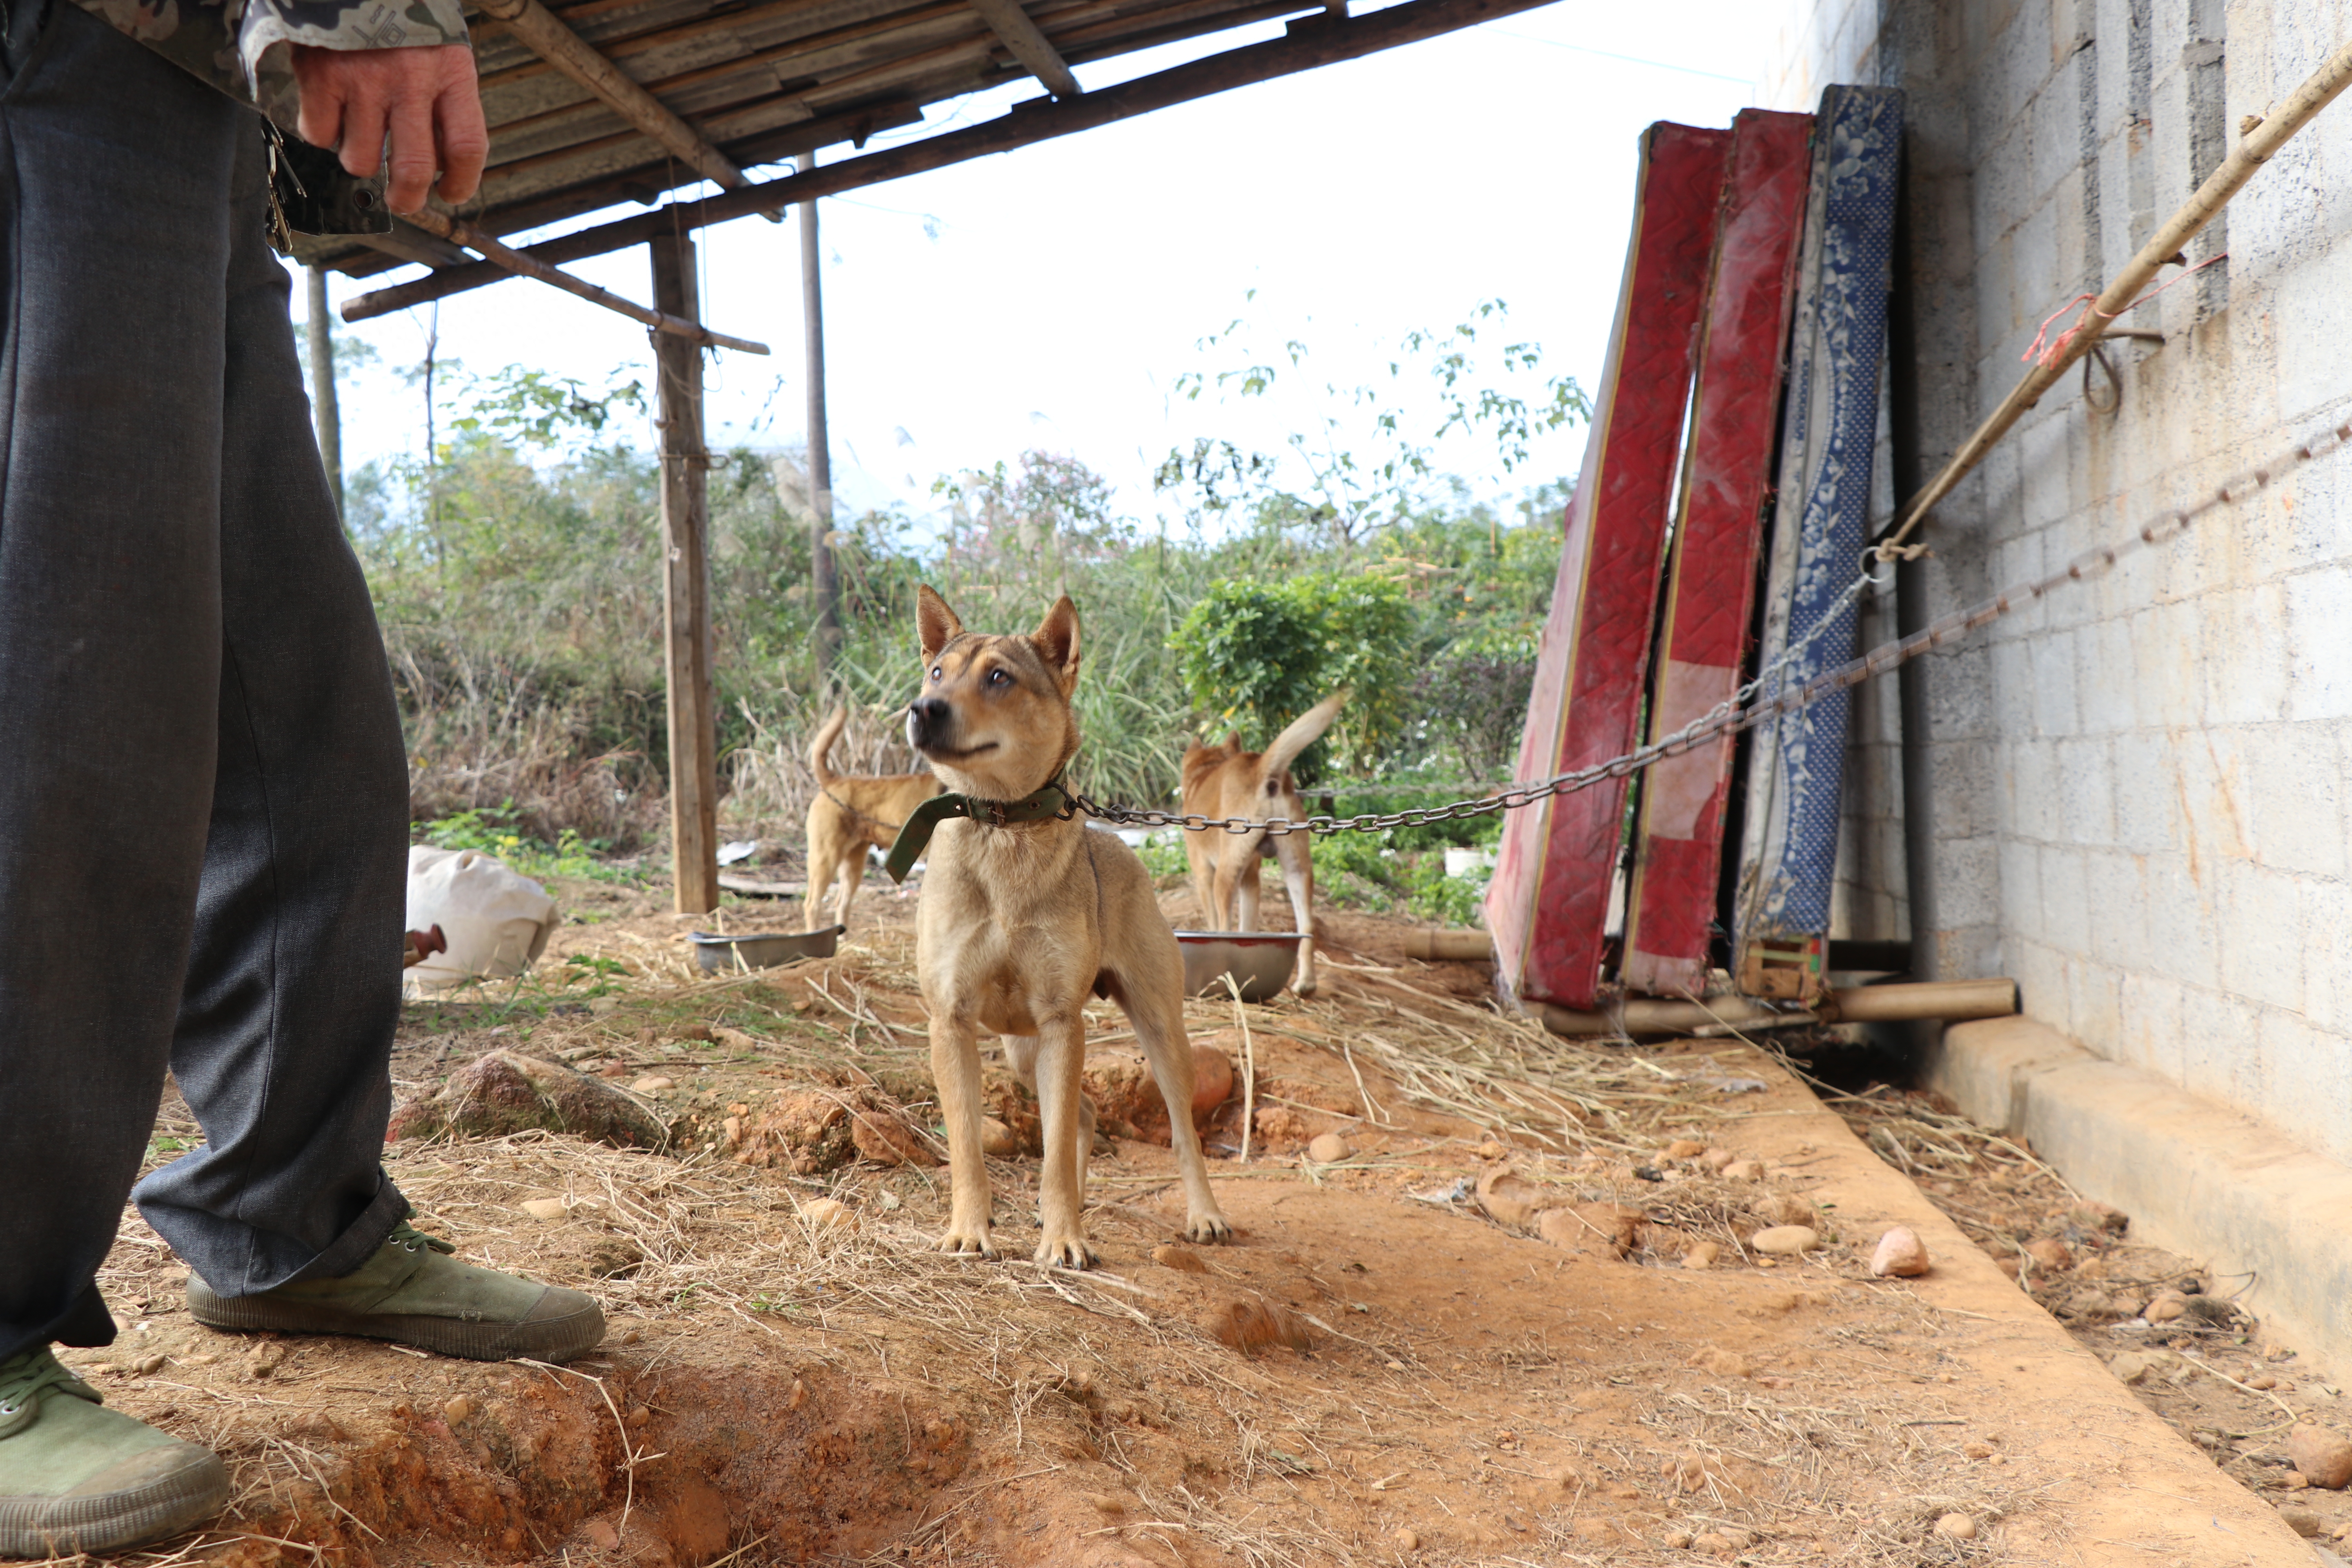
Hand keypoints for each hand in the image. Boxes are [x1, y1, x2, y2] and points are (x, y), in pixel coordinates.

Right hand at [290, 44, 486, 212]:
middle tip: (403, 201)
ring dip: (360, 161)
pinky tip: (332, 113)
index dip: (462, 181)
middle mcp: (409, 79)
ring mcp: (363, 79)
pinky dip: (323, 134)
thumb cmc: (400, 11)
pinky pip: (319, 134)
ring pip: (360, 160)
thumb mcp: (440, 49)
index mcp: (450, 71)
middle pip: (412, 168)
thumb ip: (445, 99)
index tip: (451, 192)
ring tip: (362, 137)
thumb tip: (441, 163)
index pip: (467, 146)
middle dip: (407, 198)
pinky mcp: (320, 75)